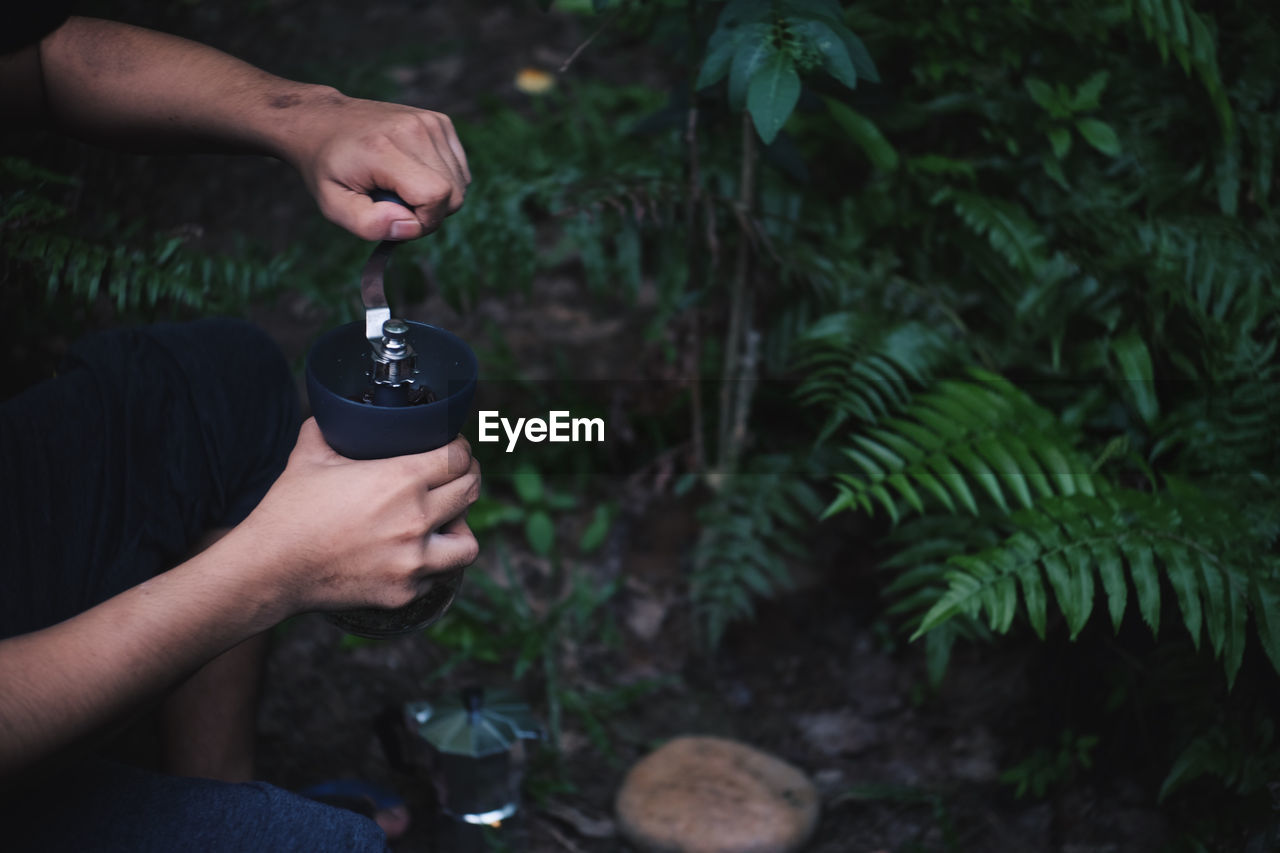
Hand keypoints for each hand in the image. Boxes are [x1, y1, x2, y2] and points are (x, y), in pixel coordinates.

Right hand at [241, 419, 480, 612]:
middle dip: (467, 479)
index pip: (458, 458)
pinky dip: (430, 564)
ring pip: (467, 543)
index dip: (461, 449)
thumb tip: (334, 414)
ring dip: (460, 529)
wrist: (270, 569)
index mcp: (399, 480)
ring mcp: (412, 560)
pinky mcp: (404, 592)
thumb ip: (329, 427)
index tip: (453, 449)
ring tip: (445, 523)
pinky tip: (414, 553)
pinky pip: (436, 576)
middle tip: (455, 478)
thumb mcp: (309, 456)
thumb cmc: (288, 512)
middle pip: (470, 492)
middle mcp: (414, 520)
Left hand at [281, 91, 470, 240]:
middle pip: (455, 194)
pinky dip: (441, 179)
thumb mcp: (333, 204)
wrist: (324, 121)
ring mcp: (430, 122)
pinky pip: (459, 169)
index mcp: (385, 149)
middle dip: (430, 212)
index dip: (423, 220)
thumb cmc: (328, 167)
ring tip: (400, 186)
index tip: (397, 219)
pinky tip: (412, 172)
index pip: (435, 194)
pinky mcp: (439, 122)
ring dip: (435, 196)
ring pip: (461, 184)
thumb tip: (410, 226)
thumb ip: (369, 224)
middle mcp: (414, 129)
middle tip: (395, 205)